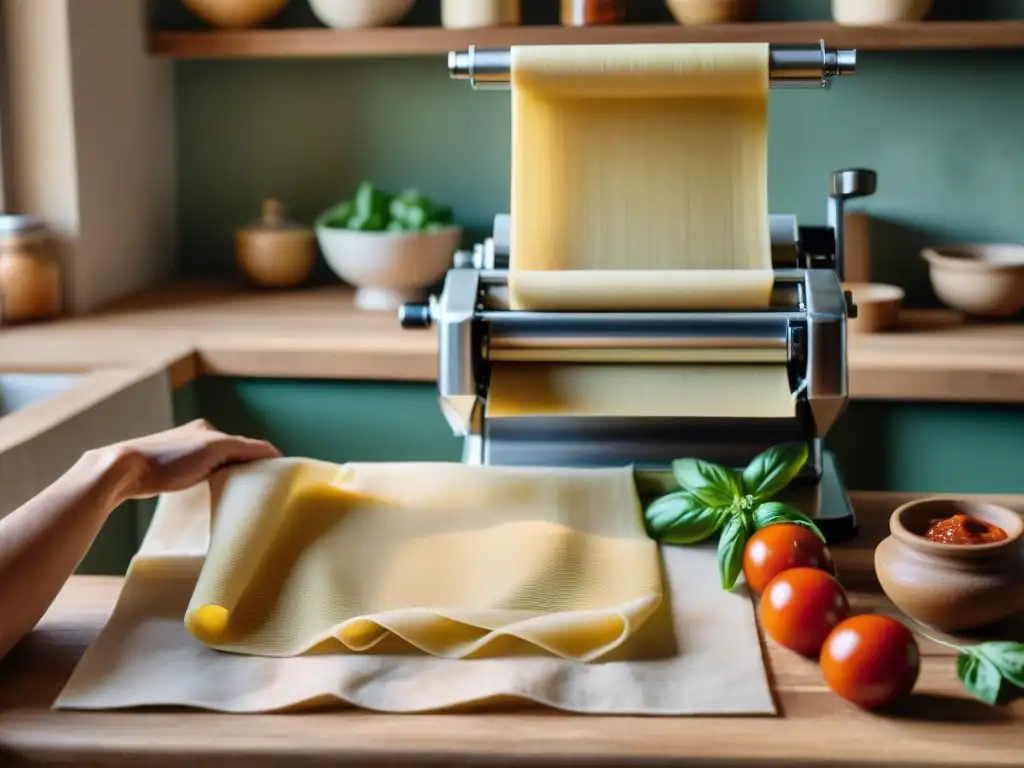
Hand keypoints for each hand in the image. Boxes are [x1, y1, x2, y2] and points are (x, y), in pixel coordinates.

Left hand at [99, 419, 280, 500]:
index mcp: (207, 430)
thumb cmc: (168, 459)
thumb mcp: (214, 449)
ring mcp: (180, 455)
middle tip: (260, 490)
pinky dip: (210, 484)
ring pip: (214, 467)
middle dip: (246, 469)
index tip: (278, 476)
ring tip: (239, 496)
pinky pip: (199, 477)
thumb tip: (275, 454)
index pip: (245, 444)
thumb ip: (245, 449)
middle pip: (231, 455)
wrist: (124, 470)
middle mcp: (195, 438)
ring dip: (228, 478)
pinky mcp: (167, 471)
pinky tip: (210, 496)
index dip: (262, 458)